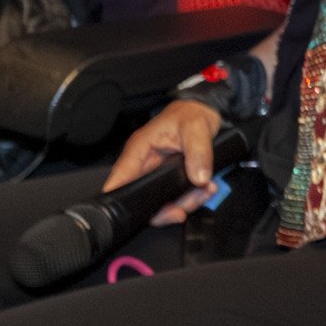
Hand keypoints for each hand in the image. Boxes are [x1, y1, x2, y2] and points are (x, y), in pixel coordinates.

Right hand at [101, 97, 222, 224]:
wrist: (205, 111)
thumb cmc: (192, 113)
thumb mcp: (196, 127)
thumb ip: (198, 152)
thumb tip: (199, 178)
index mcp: (139, 150)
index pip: (120, 179)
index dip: (121, 200)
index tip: (138, 214)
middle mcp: (144, 165)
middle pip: (143, 199)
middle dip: (166, 208)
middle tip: (185, 207)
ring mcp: (157, 174)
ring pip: (162, 202)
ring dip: (185, 203)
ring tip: (205, 191)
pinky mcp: (171, 178)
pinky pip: (177, 197)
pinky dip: (192, 197)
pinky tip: (206, 189)